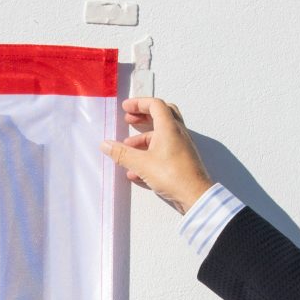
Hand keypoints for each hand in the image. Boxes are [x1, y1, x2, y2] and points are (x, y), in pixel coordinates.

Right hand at [100, 96, 216, 214]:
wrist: (195, 196)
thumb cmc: (171, 175)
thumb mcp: (141, 163)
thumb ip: (122, 153)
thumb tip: (105, 144)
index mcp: (169, 128)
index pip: (155, 105)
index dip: (139, 103)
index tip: (125, 108)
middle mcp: (177, 134)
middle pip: (161, 116)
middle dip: (143, 117)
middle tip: (129, 120)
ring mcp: (181, 147)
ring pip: (160, 136)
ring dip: (143, 139)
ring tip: (127, 149)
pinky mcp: (181, 161)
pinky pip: (163, 152)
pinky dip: (149, 154)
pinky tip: (135, 171)